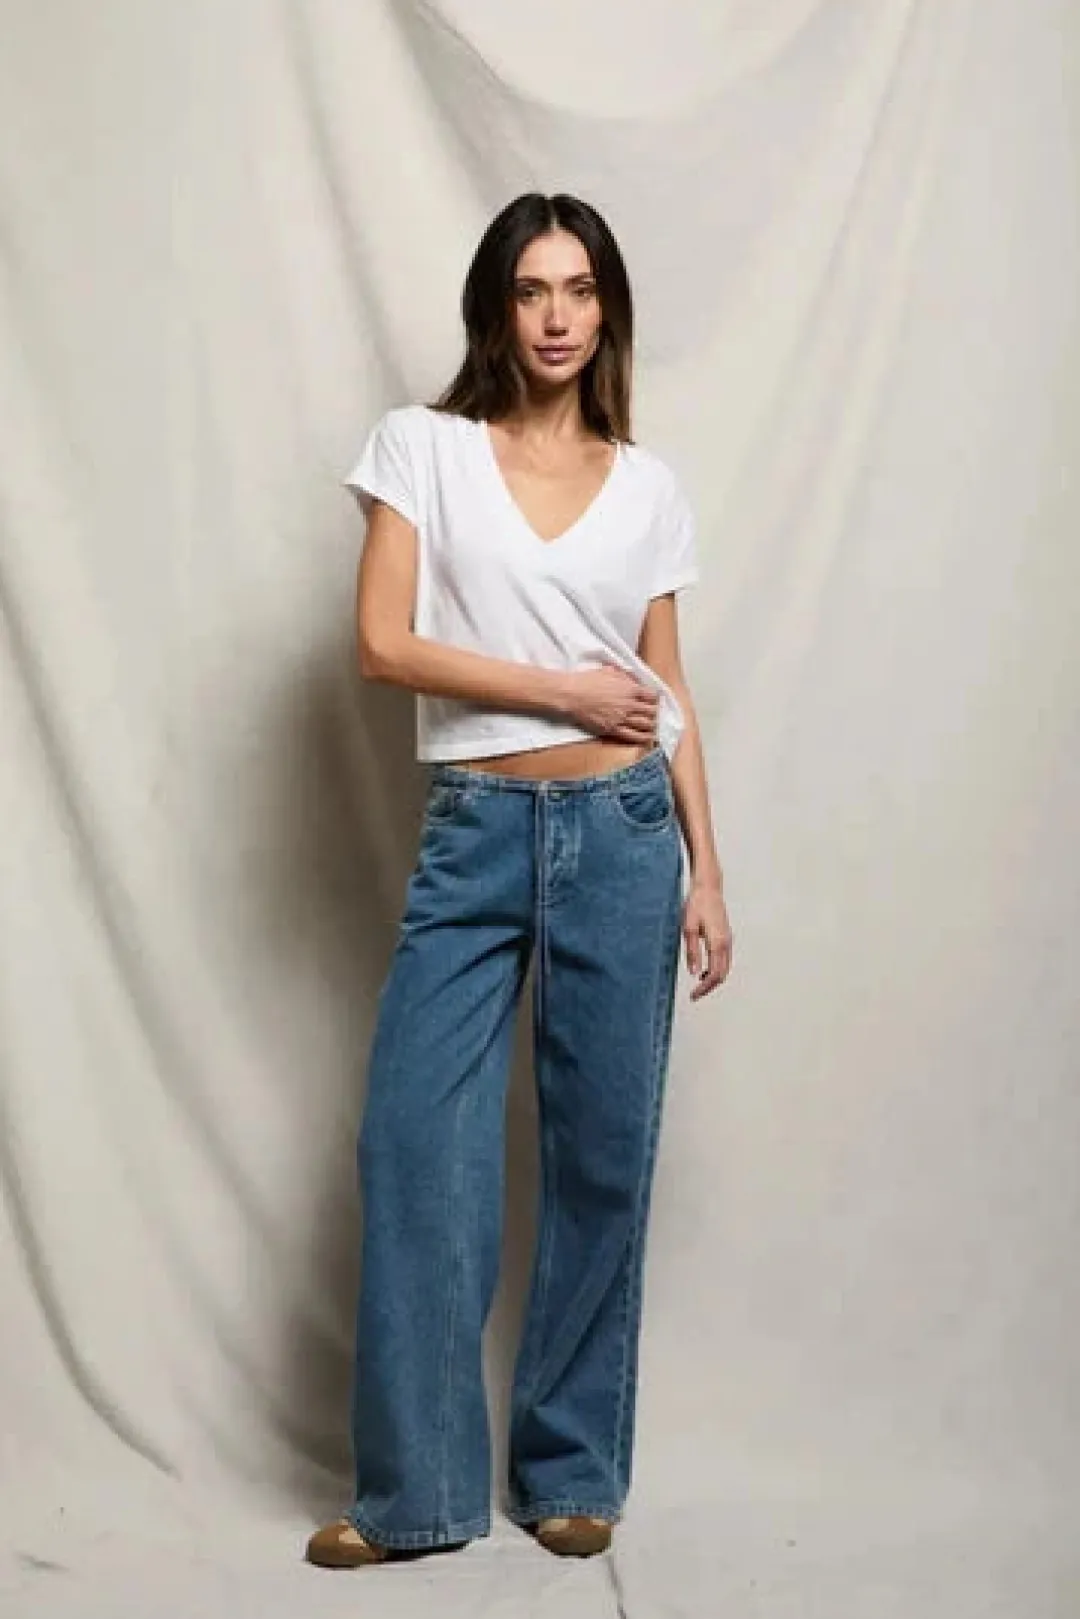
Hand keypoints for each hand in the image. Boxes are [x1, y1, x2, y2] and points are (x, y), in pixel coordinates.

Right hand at [560, 664, 659, 743]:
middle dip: (655, 713)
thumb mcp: (610, 670)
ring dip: (651, 726)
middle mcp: (629, 704)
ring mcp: (622, 718)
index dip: (655, 699)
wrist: (572, 694)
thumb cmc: (588, 680)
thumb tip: (634, 679)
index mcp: (630, 689)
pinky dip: (642, 738)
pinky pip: (631, 736)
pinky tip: (646, 738)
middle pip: (651, 712)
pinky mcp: (612, 729)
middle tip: (655, 715)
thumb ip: (625, 676)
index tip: (654, 701)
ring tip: (654, 728)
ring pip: (644, 725)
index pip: (651, 696)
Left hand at [683, 882, 731, 999]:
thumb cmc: (696, 905)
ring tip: (698, 985)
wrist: (708, 887)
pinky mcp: (726, 936)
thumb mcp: (688, 928)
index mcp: (718, 943)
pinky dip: (717, 969)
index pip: (714, 975)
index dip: (704, 988)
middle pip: (722, 975)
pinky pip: (725, 959)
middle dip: (710, 987)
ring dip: (714, 979)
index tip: (693, 996)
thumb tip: (694, 973)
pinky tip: (704, 970)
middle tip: (695, 994)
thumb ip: (692, 952)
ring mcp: (728, 940)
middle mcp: (726, 943)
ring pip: (725, 968)